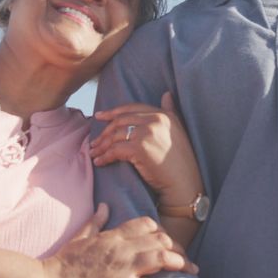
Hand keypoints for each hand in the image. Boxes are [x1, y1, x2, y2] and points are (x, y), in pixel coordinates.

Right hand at [43, 203, 196, 277]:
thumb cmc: (65, 262)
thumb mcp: (80, 237)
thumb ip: (96, 222)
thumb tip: (104, 206)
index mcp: (113, 236)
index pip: (146, 224)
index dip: (161, 230)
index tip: (167, 240)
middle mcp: (122, 249)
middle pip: (159, 239)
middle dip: (175, 247)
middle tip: (185, 259)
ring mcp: (123, 268)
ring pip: (160, 256)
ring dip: (177, 261)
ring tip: (189, 268)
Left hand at [90, 92, 203, 206]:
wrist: (184, 183)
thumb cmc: (180, 161)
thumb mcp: (178, 130)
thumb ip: (170, 110)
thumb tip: (166, 93)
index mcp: (162, 115)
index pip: (132, 108)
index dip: (113, 112)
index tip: (99, 116)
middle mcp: (155, 120)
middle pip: (120, 121)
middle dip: (104, 132)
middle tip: (94, 142)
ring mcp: (146, 133)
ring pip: (115, 135)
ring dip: (102, 146)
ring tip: (94, 153)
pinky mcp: (139, 148)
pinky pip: (115, 150)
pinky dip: (105, 157)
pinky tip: (100, 162)